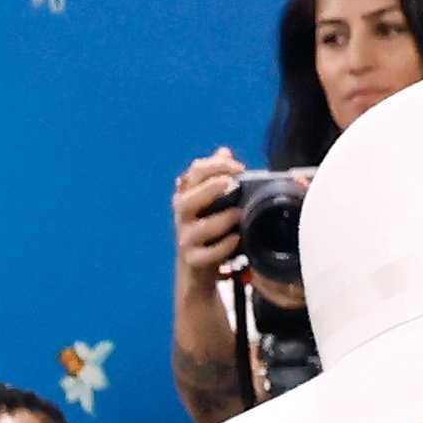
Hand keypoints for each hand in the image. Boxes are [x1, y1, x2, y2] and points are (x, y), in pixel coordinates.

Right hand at [173, 149, 248, 280]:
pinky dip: (222, 246)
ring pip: (199, 227)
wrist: (198, 271)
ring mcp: (185, 239)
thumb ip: (218, 177)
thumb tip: (224, 151)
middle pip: (189, 198)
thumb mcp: (213, 203)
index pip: (195, 172)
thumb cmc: (209, 232)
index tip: (239, 168)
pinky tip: (237, 239)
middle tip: (235, 184)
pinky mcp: (193, 260)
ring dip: (222, 218)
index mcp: (187, 195)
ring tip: (240, 214)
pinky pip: (206, 254)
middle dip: (212, 188)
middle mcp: (182, 215)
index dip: (216, 165)